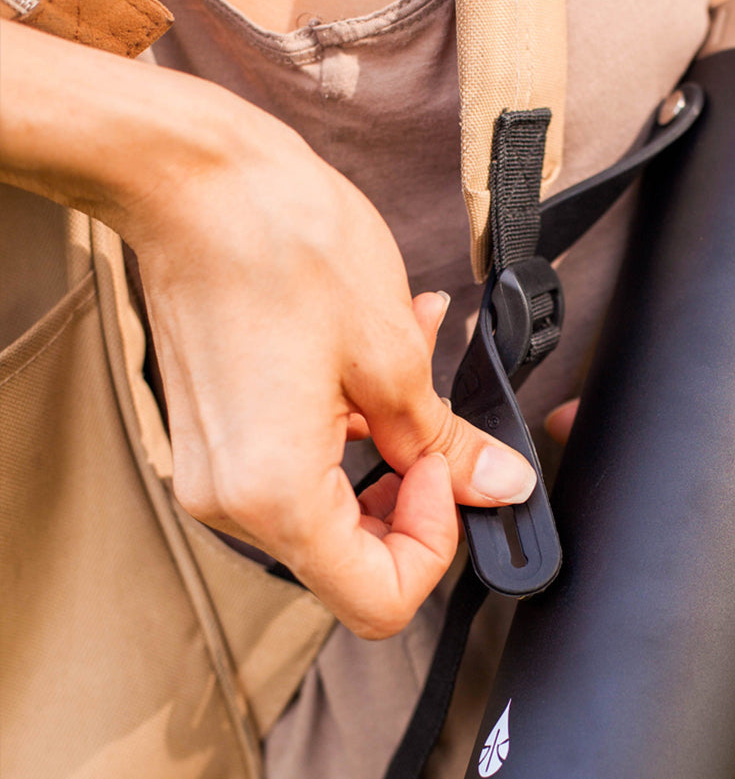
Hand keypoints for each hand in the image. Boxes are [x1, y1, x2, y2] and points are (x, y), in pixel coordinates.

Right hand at [124, 97, 535, 639]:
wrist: (190, 179)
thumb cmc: (282, 246)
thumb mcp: (394, 356)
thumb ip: (449, 445)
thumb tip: (499, 487)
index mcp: (274, 497)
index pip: (377, 599)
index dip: (433, 547)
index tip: (446, 475)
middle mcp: (231, 501)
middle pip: (353, 560)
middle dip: (414, 500)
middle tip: (439, 435)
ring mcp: (217, 471)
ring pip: (332, 510)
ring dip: (387, 453)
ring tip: (414, 371)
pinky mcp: (218, 438)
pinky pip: (298, 468)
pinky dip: (349, 432)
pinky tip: (376, 365)